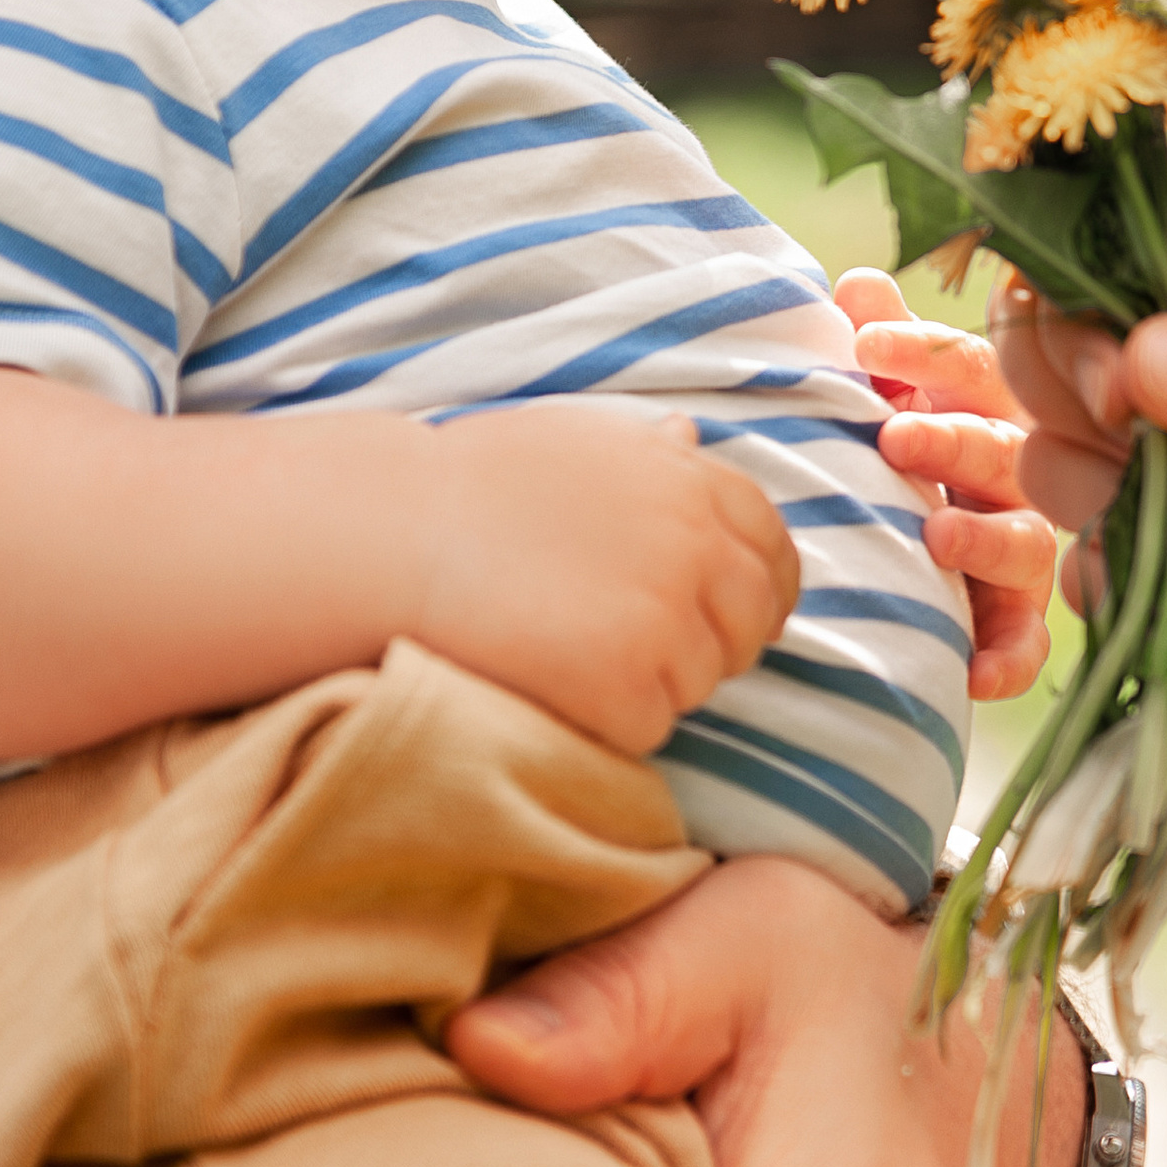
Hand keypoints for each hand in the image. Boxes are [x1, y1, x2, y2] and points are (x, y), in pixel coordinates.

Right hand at [415, 402, 800, 756]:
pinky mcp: (628, 686)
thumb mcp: (572, 441)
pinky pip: (650, 727)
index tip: (730, 610)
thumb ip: (647, 453)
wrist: (394, 536)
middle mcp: (697, 548)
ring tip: (574, 652)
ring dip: (653, 682)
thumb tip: (688, 439)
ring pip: (700, 681)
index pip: (772, 548)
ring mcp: (667, 619)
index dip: (756, 586)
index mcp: (692, 483)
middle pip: (751, 624)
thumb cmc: (470, 484)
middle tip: (641, 647)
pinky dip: (611, 722)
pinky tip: (556, 684)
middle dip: (711, 641)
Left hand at [830, 270, 1056, 702]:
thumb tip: (859, 283)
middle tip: (894, 436)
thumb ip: (880, 342)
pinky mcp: (1015, 619)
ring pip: (1027, 542)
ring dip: (984, 538)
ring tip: (936, 536)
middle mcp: (1017, 472)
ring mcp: (1022, 546)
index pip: (970, 366)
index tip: (865, 345)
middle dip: (953, 440)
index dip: (923, 351)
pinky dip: (1007, 656)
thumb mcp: (886, 391)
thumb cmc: (900, 443)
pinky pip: (1027, 641)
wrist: (901, 546)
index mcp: (983, 405)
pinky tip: (973, 671)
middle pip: (1002, 448)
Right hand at [993, 248, 1166, 750]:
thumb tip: (1144, 360)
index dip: (1094, 298)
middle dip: (1071, 390)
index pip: (1137, 252)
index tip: (1122, 370)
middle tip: (1128, 435)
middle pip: (1075, 347)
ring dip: (1081, 483)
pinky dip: (1101, 574)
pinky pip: (1104, 559)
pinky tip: (1134, 587)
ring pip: (1071, 452)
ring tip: (1143, 514)